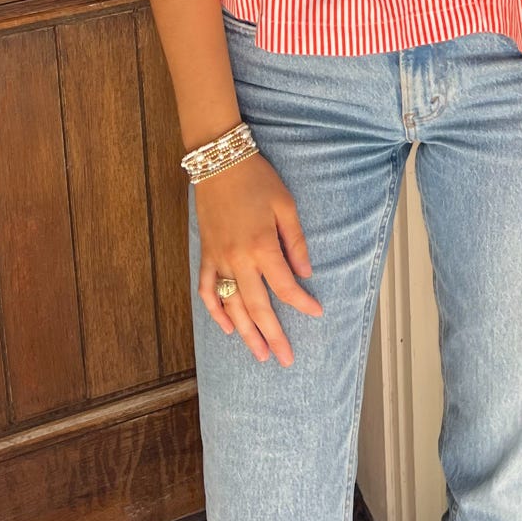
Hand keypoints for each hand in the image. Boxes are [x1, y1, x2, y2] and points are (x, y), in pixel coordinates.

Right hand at [195, 151, 323, 366]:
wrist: (219, 162)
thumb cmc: (257, 180)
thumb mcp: (286, 205)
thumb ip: (296, 242)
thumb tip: (305, 274)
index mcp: (262, 246)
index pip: (285, 286)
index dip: (302, 303)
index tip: (316, 314)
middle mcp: (239, 259)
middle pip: (257, 306)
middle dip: (273, 335)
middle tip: (285, 359)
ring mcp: (218, 259)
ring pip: (231, 305)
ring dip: (246, 332)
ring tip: (260, 354)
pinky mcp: (205, 255)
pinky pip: (206, 290)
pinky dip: (215, 311)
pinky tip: (227, 327)